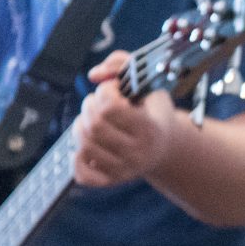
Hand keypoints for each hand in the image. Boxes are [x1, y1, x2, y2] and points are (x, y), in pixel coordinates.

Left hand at [72, 53, 182, 186]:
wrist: (167, 147)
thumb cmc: (152, 111)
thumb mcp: (148, 83)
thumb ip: (122, 64)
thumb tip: (93, 75)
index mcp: (150, 129)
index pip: (110, 107)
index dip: (105, 91)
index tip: (114, 89)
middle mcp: (139, 153)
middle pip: (94, 125)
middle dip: (89, 106)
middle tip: (98, 103)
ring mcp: (125, 170)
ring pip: (84, 145)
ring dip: (80, 126)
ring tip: (91, 120)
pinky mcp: (113, 181)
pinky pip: (83, 175)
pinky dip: (77, 159)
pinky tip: (86, 147)